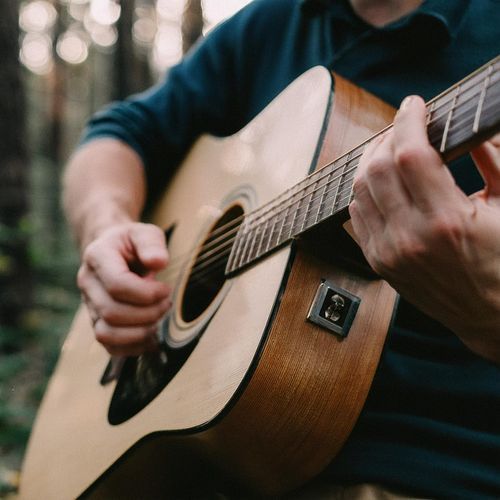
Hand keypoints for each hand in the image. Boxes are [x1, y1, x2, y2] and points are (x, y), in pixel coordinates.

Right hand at [78, 222, 171, 355]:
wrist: (114, 250)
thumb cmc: (133, 243)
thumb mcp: (145, 233)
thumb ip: (152, 243)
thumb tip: (158, 263)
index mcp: (97, 257)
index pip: (117, 285)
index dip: (146, 293)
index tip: (166, 289)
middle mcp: (88, 283)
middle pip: (112, 312)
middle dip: (147, 313)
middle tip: (167, 304)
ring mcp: (90, 305)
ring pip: (106, 334)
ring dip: (139, 333)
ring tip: (159, 319)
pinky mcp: (98, 322)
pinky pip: (110, 346)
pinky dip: (133, 346)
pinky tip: (152, 335)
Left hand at [349, 95, 499, 361]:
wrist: (491, 315)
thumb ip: (496, 160)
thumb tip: (473, 126)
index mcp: (448, 221)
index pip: (409, 154)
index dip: (409, 121)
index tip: (414, 104)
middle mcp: (410, 238)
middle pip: (376, 168)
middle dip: (387, 136)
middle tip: (404, 125)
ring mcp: (388, 253)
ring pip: (359, 190)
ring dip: (371, 160)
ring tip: (390, 148)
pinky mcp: (379, 262)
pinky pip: (355, 215)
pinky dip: (363, 190)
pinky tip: (380, 181)